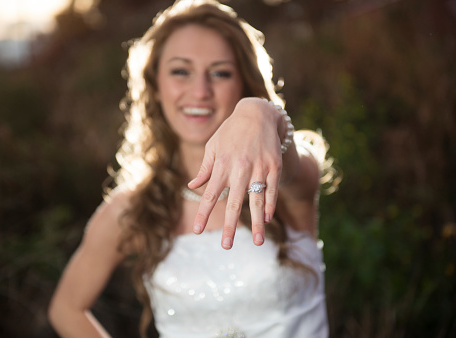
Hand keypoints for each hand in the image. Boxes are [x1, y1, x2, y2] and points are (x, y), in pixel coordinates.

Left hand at [188, 97, 283, 248]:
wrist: (257, 113)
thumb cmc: (231, 132)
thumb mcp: (213, 146)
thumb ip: (205, 169)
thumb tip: (192, 186)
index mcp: (221, 165)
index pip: (210, 195)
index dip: (202, 213)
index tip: (196, 230)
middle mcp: (239, 169)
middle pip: (233, 203)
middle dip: (229, 226)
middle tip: (226, 246)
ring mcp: (259, 168)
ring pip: (257, 200)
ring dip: (256, 223)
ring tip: (257, 242)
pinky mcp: (273, 165)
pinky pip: (272, 189)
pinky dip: (270, 205)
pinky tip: (267, 219)